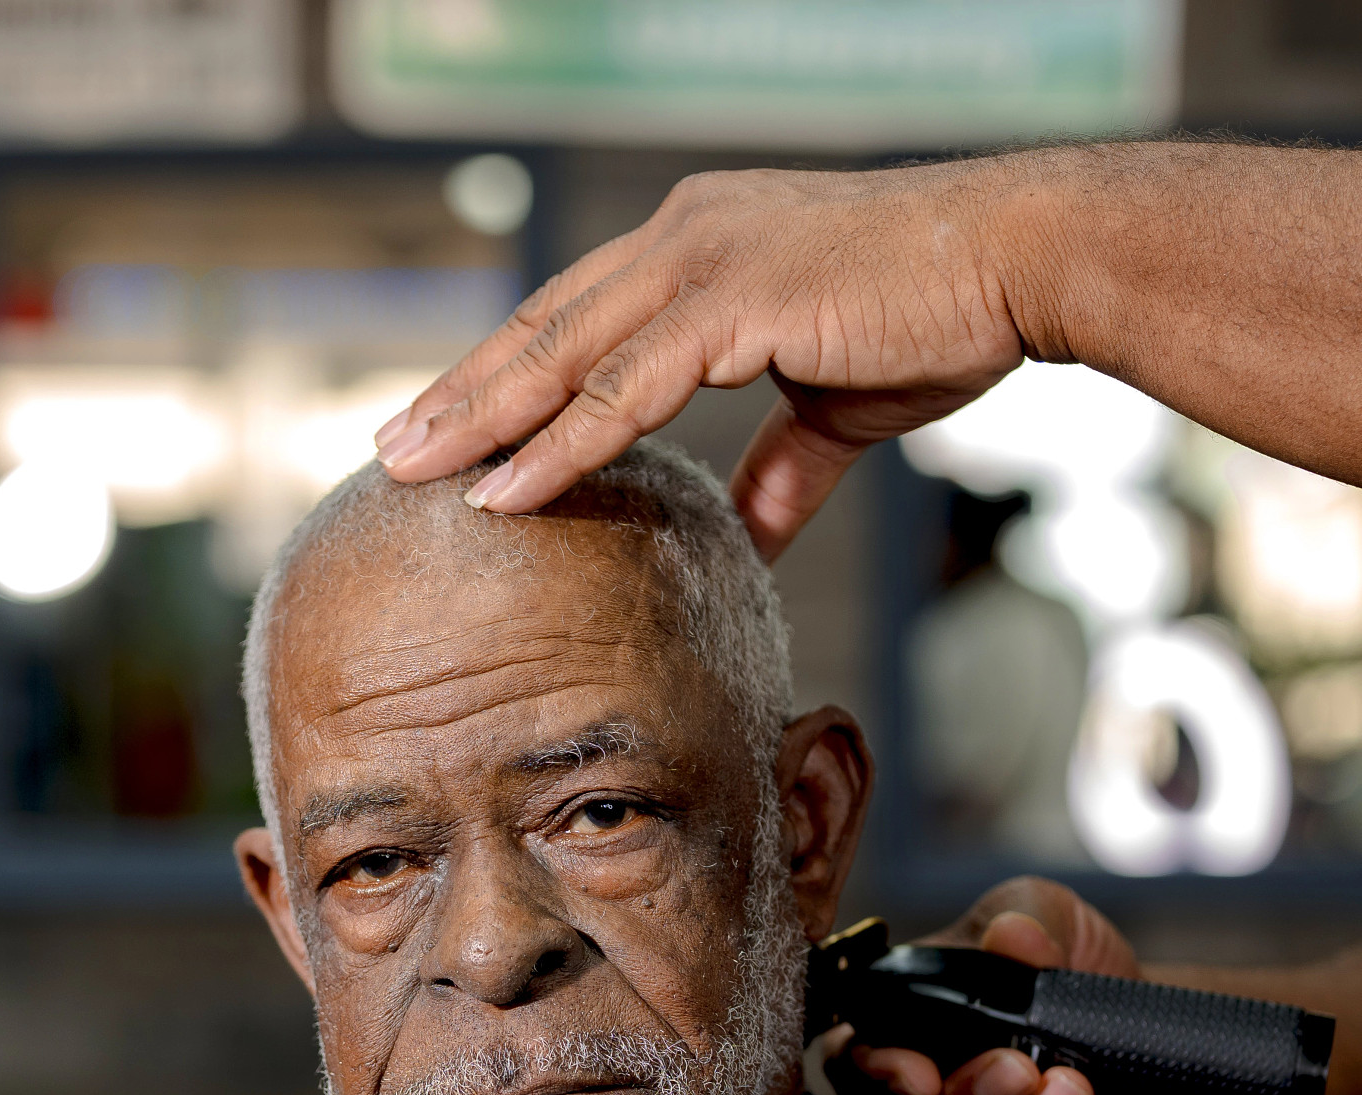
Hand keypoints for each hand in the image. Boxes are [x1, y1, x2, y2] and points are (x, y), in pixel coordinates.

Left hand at [375, 163, 1029, 559]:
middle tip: (391, 449)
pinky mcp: (734, 298)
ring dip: (480, 419)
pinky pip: (621, 388)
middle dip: (461, 394)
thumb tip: (748, 537)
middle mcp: (681, 238)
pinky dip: (557, 442)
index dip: (506, 375)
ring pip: (561, 353)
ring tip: (412, 472)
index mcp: (696, 246)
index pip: (575, 318)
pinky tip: (503, 488)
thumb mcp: (835, 407)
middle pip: (542, 327)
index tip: (450, 427)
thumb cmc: (936, 316)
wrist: (1022, 263)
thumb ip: (778, 469)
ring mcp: (701, 259)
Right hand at [836, 878, 1182, 1094]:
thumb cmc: (1074, 957)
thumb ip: (1027, 915)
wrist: (1148, 1010)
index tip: (920, 1073)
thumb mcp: (1051, 913)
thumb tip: (1010, 934)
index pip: (864, 1060)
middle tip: (1016, 1068)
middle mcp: (946, 1089)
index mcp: (918, 1024)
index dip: (880, 1072)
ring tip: (1073, 1088)